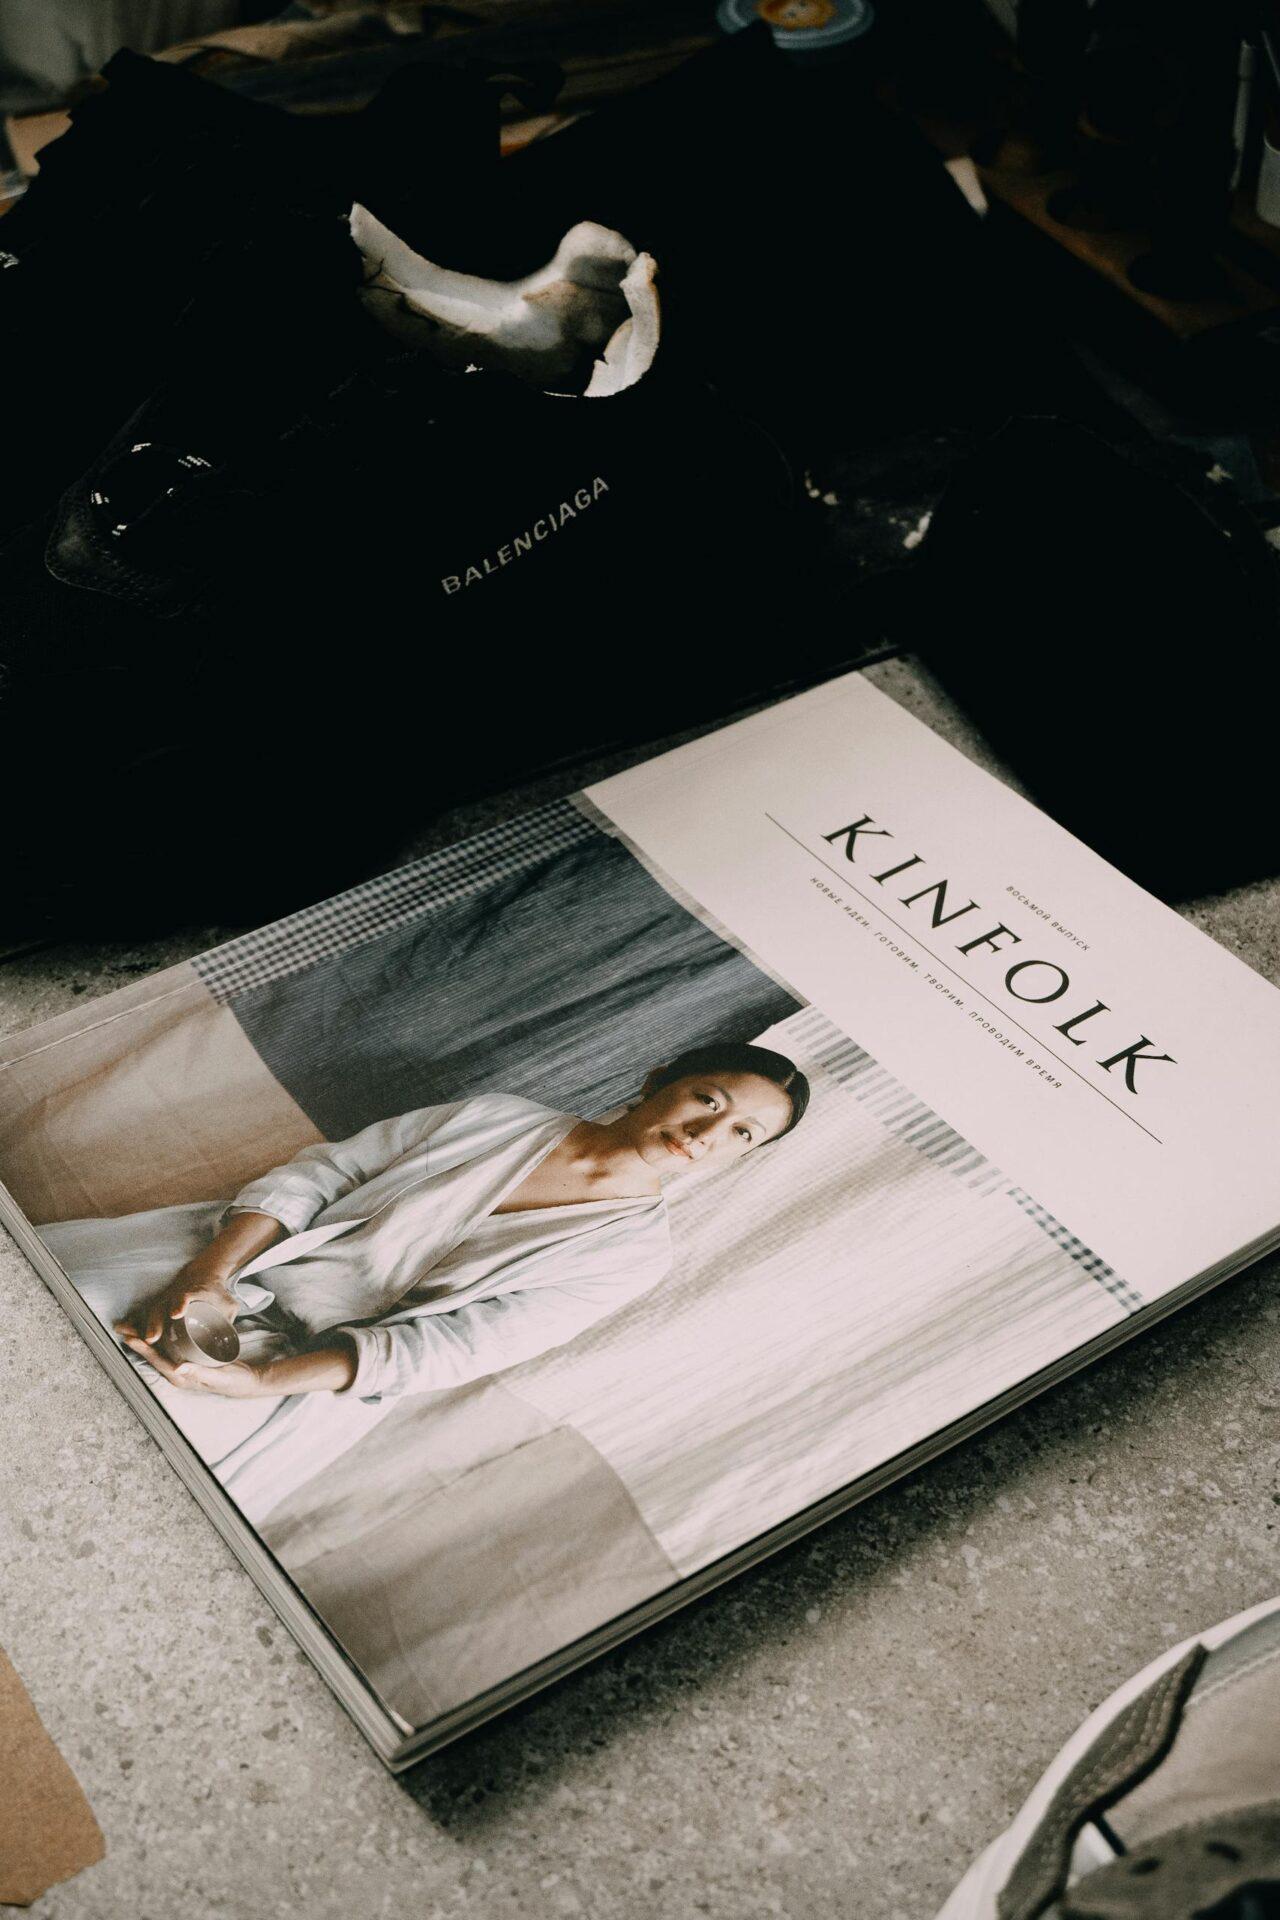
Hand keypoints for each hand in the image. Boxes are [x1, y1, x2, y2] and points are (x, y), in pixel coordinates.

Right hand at [114, 1259, 240, 1348]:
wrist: (204, 1274)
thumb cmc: (217, 1293)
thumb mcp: (229, 1304)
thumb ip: (231, 1319)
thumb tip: (231, 1340)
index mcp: (194, 1291)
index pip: (187, 1295)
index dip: (181, 1303)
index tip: (176, 1313)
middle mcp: (176, 1294)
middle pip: (163, 1306)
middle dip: (155, 1322)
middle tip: (151, 1338)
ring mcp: (166, 1298)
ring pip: (151, 1310)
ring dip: (141, 1324)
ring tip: (131, 1338)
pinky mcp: (160, 1304)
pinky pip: (144, 1313)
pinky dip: (133, 1320)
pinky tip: (120, 1329)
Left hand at [120, 1337, 276, 1398]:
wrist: (247, 1380)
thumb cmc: (233, 1380)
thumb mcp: (219, 1377)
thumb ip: (200, 1374)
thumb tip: (179, 1369)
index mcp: (181, 1378)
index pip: (158, 1362)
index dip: (143, 1350)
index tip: (131, 1338)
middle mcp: (178, 1373)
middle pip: (154, 1356)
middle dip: (139, 1342)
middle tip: (123, 1328)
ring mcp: (182, 1366)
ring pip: (160, 1351)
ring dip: (146, 1339)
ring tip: (133, 1326)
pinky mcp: (189, 1359)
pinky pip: (170, 1347)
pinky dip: (160, 1337)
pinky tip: (157, 1327)